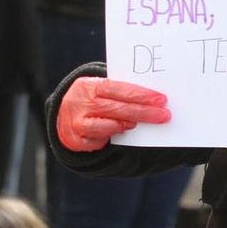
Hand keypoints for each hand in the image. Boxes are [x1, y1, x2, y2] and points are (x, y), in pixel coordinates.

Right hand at [56, 77, 171, 152]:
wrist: (63, 111)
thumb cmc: (92, 97)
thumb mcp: (100, 88)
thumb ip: (120, 91)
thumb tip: (152, 98)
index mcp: (90, 86)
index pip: (119, 89)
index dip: (142, 95)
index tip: (161, 99)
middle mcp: (81, 104)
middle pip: (118, 109)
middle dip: (144, 112)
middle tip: (164, 115)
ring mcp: (76, 123)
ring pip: (108, 126)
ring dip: (125, 125)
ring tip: (136, 124)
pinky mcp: (75, 140)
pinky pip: (98, 141)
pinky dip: (109, 137)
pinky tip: (118, 132)